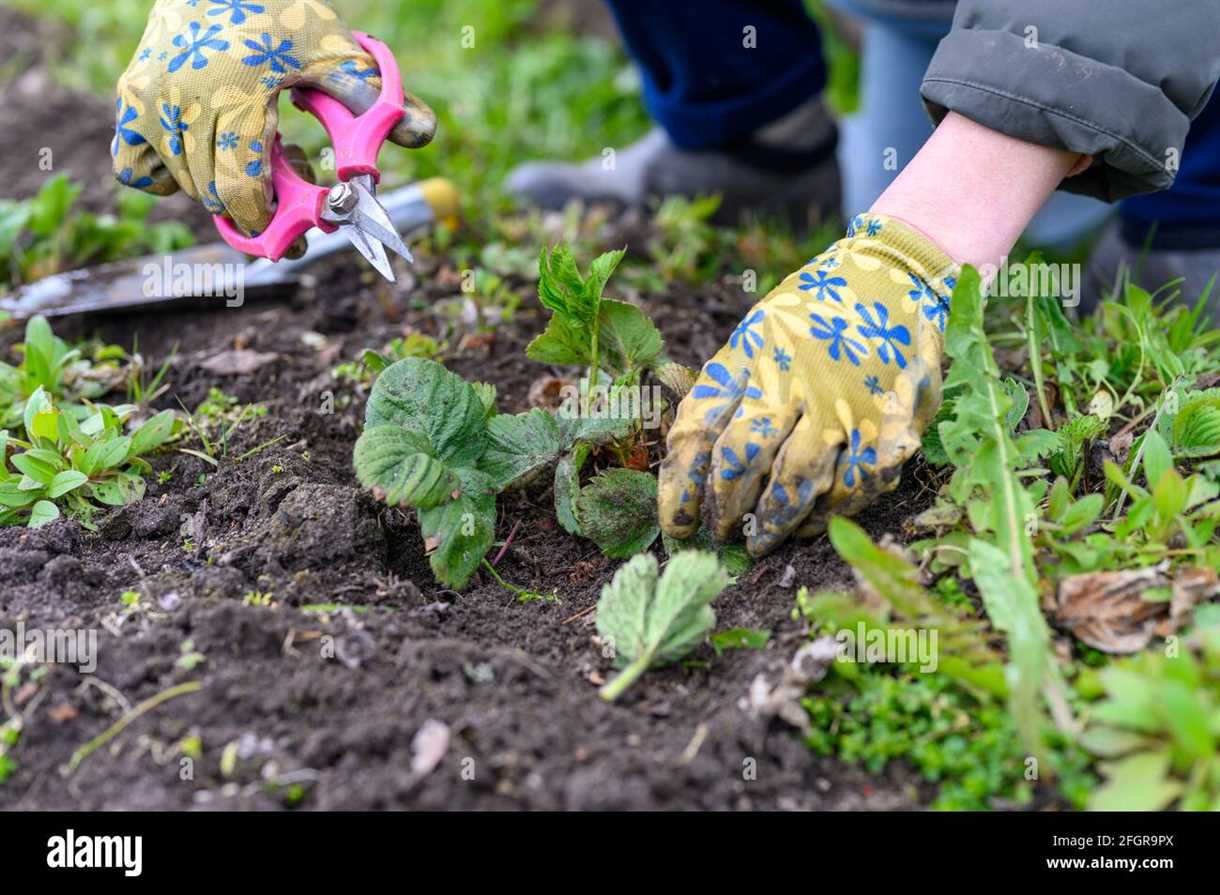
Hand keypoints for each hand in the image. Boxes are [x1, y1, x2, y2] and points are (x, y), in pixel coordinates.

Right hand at [111, 0, 435, 234]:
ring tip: (255, 158)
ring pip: (183, 185)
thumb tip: (421, 135)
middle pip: (211, 194)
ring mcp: (148, 103)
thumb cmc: (280, 16)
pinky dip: (168, 175)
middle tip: (283, 194)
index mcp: (233, 97)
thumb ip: (374, 100)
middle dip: (251, 208)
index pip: (241, 190)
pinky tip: (204, 156)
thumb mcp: (333, 51)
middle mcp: (181, 102)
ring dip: (220, 188)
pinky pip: (137, 169)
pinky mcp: (129, 102)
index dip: (268, 221)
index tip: (295, 226)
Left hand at [659, 213, 958, 555]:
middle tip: (720, 533)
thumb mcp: (757, 332)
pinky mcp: (890, 420)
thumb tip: (685, 459)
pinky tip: (812, 523)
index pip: (697, 429)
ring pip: (794, 483)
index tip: (675, 523)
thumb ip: (724, 386)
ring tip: (759, 540)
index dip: (680, 486)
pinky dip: (829, 513)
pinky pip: (853, 486)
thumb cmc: (815, 313)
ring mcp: (841, 400)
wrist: (898, 271)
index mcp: (749, 352)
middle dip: (723, 509)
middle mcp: (790, 375)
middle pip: (738, 460)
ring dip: (773, 522)